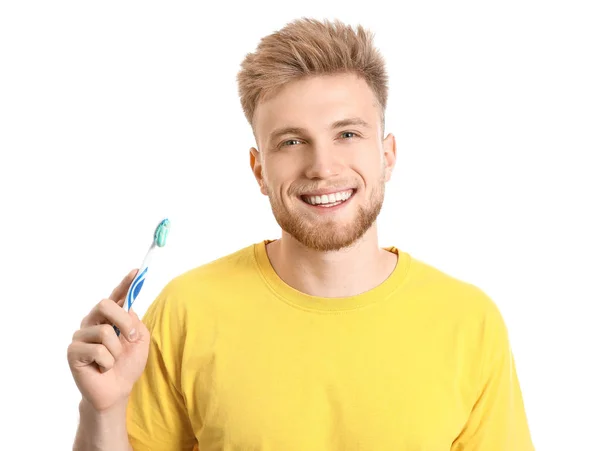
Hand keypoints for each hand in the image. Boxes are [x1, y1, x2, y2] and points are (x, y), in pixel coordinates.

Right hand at [67, 270, 149, 412]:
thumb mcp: (140, 341)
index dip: (125, 283)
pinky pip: (98, 351)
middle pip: (105, 304)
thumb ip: (135, 322)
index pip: (116, 296)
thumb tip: (128, 308)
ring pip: (105, 331)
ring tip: (112, 361)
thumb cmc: (127, 365)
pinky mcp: (73, 352)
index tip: (137, 271)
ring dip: (117, 350)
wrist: (117, 391)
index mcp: (109, 318)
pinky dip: (107, 363)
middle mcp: (92, 322)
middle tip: (131, 339)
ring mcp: (81, 336)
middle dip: (124, 322)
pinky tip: (102, 368)